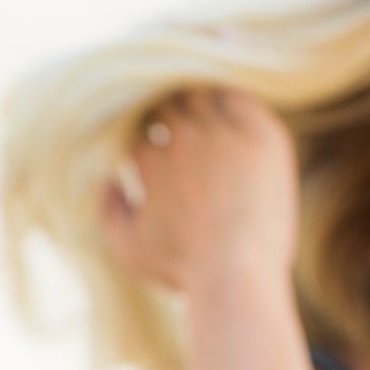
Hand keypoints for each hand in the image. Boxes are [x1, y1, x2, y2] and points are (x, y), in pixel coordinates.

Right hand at [103, 88, 298, 289]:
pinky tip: (231, 113)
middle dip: (166, 109)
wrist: (238, 275)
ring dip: (197, 100)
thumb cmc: (183, 270)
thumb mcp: (130, 250)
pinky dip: (231, 99)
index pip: (138, 124)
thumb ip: (110, 211)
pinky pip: (241, 99)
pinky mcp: (261, 135)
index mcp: (151, 161)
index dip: (143, 130)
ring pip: (202, 94)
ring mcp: (224, 134)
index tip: (154, 143)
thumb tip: (108, 178)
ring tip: (202, 113)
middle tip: (177, 123)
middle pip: (167, 101)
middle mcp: (184, 138)